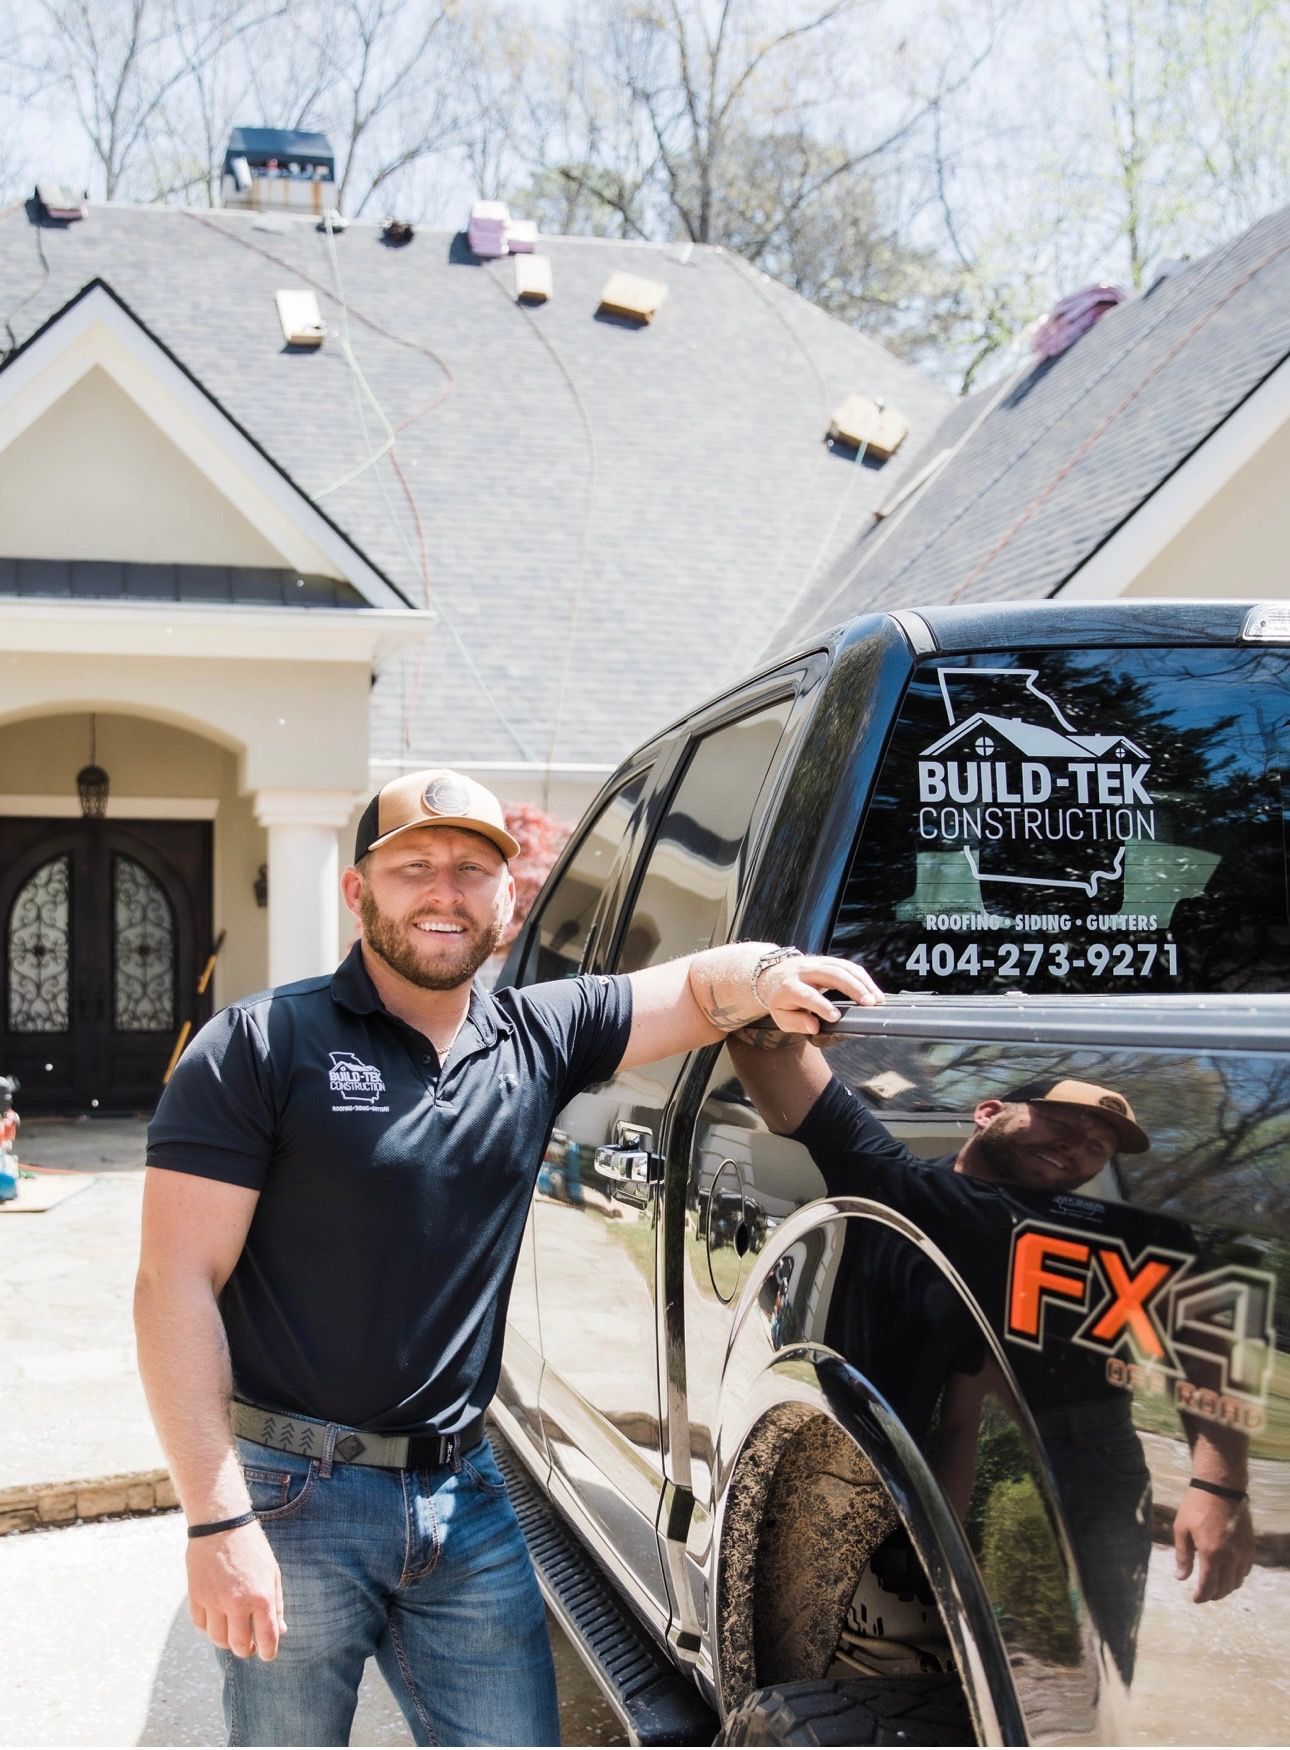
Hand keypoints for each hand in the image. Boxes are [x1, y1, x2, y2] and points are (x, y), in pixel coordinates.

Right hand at [187, 1518, 286, 1659]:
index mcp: (261, 1597)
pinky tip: (217, 1617)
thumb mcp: (272, 1573)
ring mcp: (214, 1601)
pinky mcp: (196, 1597)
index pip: (267, 1639)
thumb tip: (280, 1632)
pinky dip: (209, 1627)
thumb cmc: (252, 1548)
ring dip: (226, 1640)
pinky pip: (201, 1625)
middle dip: (247, 1649)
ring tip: (233, 1630)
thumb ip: (276, 1605)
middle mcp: (237, 1603)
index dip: (268, 1652)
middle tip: (249, 1644)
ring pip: (218, 1640)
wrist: (222, 1524)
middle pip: (240, 1646)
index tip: (267, 1653)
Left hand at [757, 954, 882, 1034]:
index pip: (807, 995)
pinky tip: (873, 990)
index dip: (821, 1006)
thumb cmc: (781, 1000)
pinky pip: (848, 965)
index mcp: (789, 987)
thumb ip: (796, 1022)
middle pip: (831, 974)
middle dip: (852, 988)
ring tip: (877, 999)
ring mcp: (817, 963)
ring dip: (863, 982)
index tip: (836, 1017)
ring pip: (843, 967)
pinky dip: (862, 977)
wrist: (774, 974)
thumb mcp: (781, 1016)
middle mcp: (804, 971)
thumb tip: (814, 1026)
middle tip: (869, 1004)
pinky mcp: (827, 960)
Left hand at [1173, 1488, 1253, 1601]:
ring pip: (1237, 1581)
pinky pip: (1246, 1570)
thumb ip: (1182, 1555)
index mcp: (1211, 1554)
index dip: (1201, 1597)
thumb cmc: (1196, 1506)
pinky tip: (1229, 1573)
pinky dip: (1237, 1576)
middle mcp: (1230, 1558)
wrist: (1221, 1488)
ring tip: (1216, 1585)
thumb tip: (1181, 1577)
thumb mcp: (1182, 1528)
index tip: (1195, 1598)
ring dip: (1226, 1587)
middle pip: (1225, 1588)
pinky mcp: (1250, 1546)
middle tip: (1204, 1593)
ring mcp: (1243, 1553)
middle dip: (1213, 1594)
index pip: (1209, 1587)